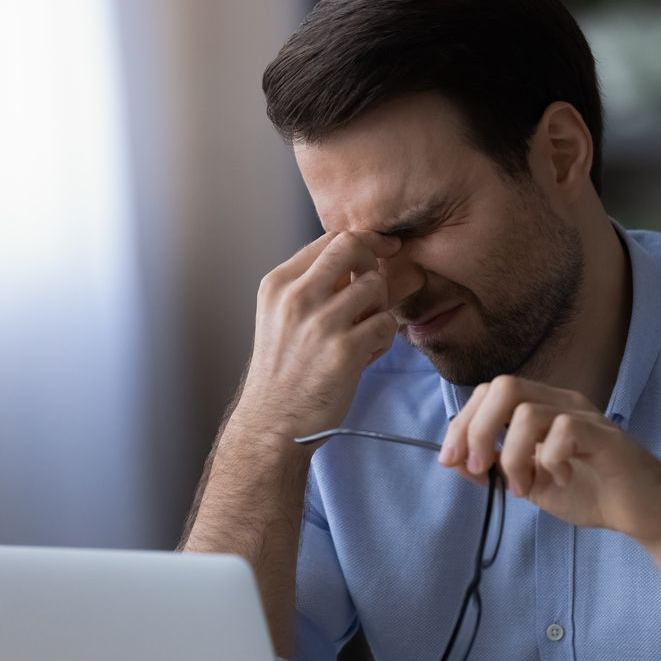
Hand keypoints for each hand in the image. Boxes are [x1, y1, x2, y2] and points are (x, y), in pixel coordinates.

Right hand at [233, 230, 401, 439]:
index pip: (330, 238)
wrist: (273, 422)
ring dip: (380, 307)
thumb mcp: (282, 316)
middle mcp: (297, 297)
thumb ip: (317, 286)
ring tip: (365, 331)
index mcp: (279, 284)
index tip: (381, 251)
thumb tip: (370, 256)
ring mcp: (321, 323)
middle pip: (353, 246)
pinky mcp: (345, 350)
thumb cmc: (284, 370)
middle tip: (374, 289)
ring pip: (376, 285)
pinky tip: (366, 354)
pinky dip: (384, 338)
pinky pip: (387, 322)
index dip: (363, 242)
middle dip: (375, 261)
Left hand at [438, 375, 660, 550]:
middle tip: (479, 468)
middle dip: (478, 429)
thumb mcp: (531, 484)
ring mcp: (583, 416)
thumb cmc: (592, 492)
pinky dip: (550, 460)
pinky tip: (561, 480)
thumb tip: (454, 461)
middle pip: (504, 387)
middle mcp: (560, 402)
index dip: (463, 423)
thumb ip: (495, 471)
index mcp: (541, 408)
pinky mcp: (604, 436)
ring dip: (512, 455)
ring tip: (524, 487)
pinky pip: (563, 431)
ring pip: (527, 411)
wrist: (645, 513)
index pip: (489, 393)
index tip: (452, 460)